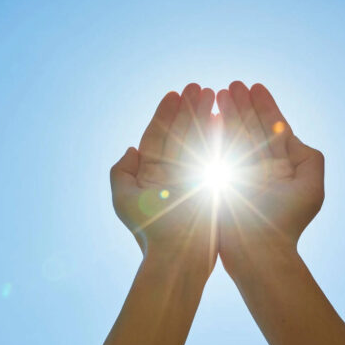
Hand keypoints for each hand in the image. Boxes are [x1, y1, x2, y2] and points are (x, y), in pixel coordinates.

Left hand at [110, 83, 217, 275]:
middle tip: (199, 87)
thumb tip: (130, 149)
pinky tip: (223, 120)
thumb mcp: (124, 200)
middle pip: (179, 134)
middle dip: (188, 110)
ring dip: (204, 118)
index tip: (174, 94)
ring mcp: (192, 178)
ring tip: (212, 95)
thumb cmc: (151, 231)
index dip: (165, 114)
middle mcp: (172, 173)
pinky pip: (214, 157)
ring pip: (197, 141)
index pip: (157, 136)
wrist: (179, 256)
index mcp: (151, 174)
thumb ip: (121, 173)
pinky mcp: (211, 186)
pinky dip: (217, 138)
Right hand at [216, 82, 323, 272]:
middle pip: (252, 129)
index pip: (274, 129)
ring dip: (228, 114)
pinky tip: (211, 116)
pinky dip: (215, 134)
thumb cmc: (284, 222)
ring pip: (234, 137)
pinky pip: (219, 153)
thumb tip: (291, 136)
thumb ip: (309, 158)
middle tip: (232, 85)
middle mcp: (261, 167)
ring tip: (219, 92)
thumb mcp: (311, 188)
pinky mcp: (222, 182)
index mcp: (283, 167)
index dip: (265, 106)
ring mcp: (241, 174)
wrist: (257, 251)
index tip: (255, 87)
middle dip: (243, 105)